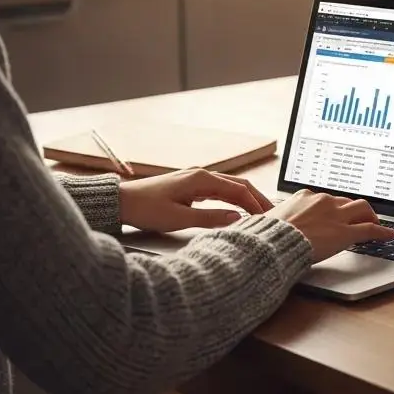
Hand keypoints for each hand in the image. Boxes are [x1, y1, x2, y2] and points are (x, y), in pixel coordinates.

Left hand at [118, 169, 272, 232]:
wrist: (121, 202)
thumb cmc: (146, 209)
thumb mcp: (179, 218)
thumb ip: (211, 218)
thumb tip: (237, 218)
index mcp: (201, 179)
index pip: (239, 189)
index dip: (256, 203)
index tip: (269, 216)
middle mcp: (201, 174)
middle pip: (238, 184)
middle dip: (256, 198)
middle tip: (272, 213)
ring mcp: (195, 179)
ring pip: (229, 186)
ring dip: (245, 198)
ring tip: (259, 212)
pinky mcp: (189, 186)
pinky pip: (218, 190)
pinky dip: (232, 198)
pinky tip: (236, 208)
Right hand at [266, 190, 393, 262]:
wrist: (274, 243)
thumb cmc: (266, 235)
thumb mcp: (267, 220)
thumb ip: (275, 219)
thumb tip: (264, 223)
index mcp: (304, 196)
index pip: (325, 199)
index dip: (333, 208)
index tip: (334, 213)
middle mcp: (323, 201)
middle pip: (346, 201)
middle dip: (353, 210)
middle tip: (358, 218)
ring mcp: (336, 216)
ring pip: (362, 209)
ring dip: (370, 215)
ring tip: (375, 223)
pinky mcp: (346, 232)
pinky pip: (370, 229)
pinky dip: (382, 232)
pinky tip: (389, 235)